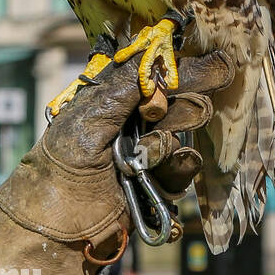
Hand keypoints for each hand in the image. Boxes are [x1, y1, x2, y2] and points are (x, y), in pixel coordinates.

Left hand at [0, 50, 234, 243]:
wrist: (58, 223)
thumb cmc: (62, 164)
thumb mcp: (89, 117)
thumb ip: (125, 86)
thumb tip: (156, 51)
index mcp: (113, 101)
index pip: (157, 77)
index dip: (184, 71)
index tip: (216, 65)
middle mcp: (133, 124)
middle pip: (181, 103)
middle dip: (179, 107)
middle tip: (156, 117)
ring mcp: (147, 155)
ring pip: (184, 137)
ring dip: (166, 144)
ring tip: (140, 158)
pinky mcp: (158, 185)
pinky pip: (185, 170)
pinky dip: (177, 171)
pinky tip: (157, 176)